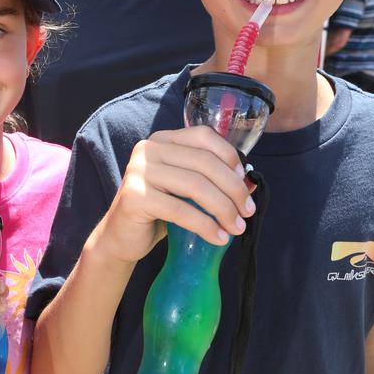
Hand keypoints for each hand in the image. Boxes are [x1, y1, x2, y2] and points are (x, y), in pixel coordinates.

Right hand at [95, 126, 255, 264]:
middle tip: (248, 212)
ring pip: (195, 186)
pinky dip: (205, 225)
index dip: (230, 156)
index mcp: (163, 140)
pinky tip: (218, 238)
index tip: (245, 181)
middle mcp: (148, 148)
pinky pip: (180, 210)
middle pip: (204, 162)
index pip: (204, 136)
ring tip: (237, 227)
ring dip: (223, 209)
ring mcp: (139, 171)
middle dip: (233, 189)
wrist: (121, 237)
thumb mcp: (187, 191)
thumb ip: (213, 181)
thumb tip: (252, 183)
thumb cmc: (158, 211)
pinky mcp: (135, 197)